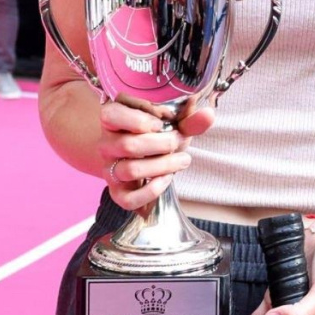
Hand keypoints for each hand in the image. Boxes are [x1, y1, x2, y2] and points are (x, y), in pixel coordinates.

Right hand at [98, 102, 214, 210]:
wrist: (150, 157)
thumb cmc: (159, 135)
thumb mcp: (174, 124)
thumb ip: (190, 120)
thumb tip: (208, 115)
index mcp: (113, 119)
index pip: (110, 115)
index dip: (139, 120)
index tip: (161, 123)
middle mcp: (106, 144)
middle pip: (128, 145)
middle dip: (162, 144)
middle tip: (179, 141)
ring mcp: (109, 169)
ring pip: (130, 170)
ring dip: (163, 165)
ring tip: (183, 160)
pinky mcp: (117, 191)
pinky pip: (127, 199)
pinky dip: (151, 191)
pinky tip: (167, 179)